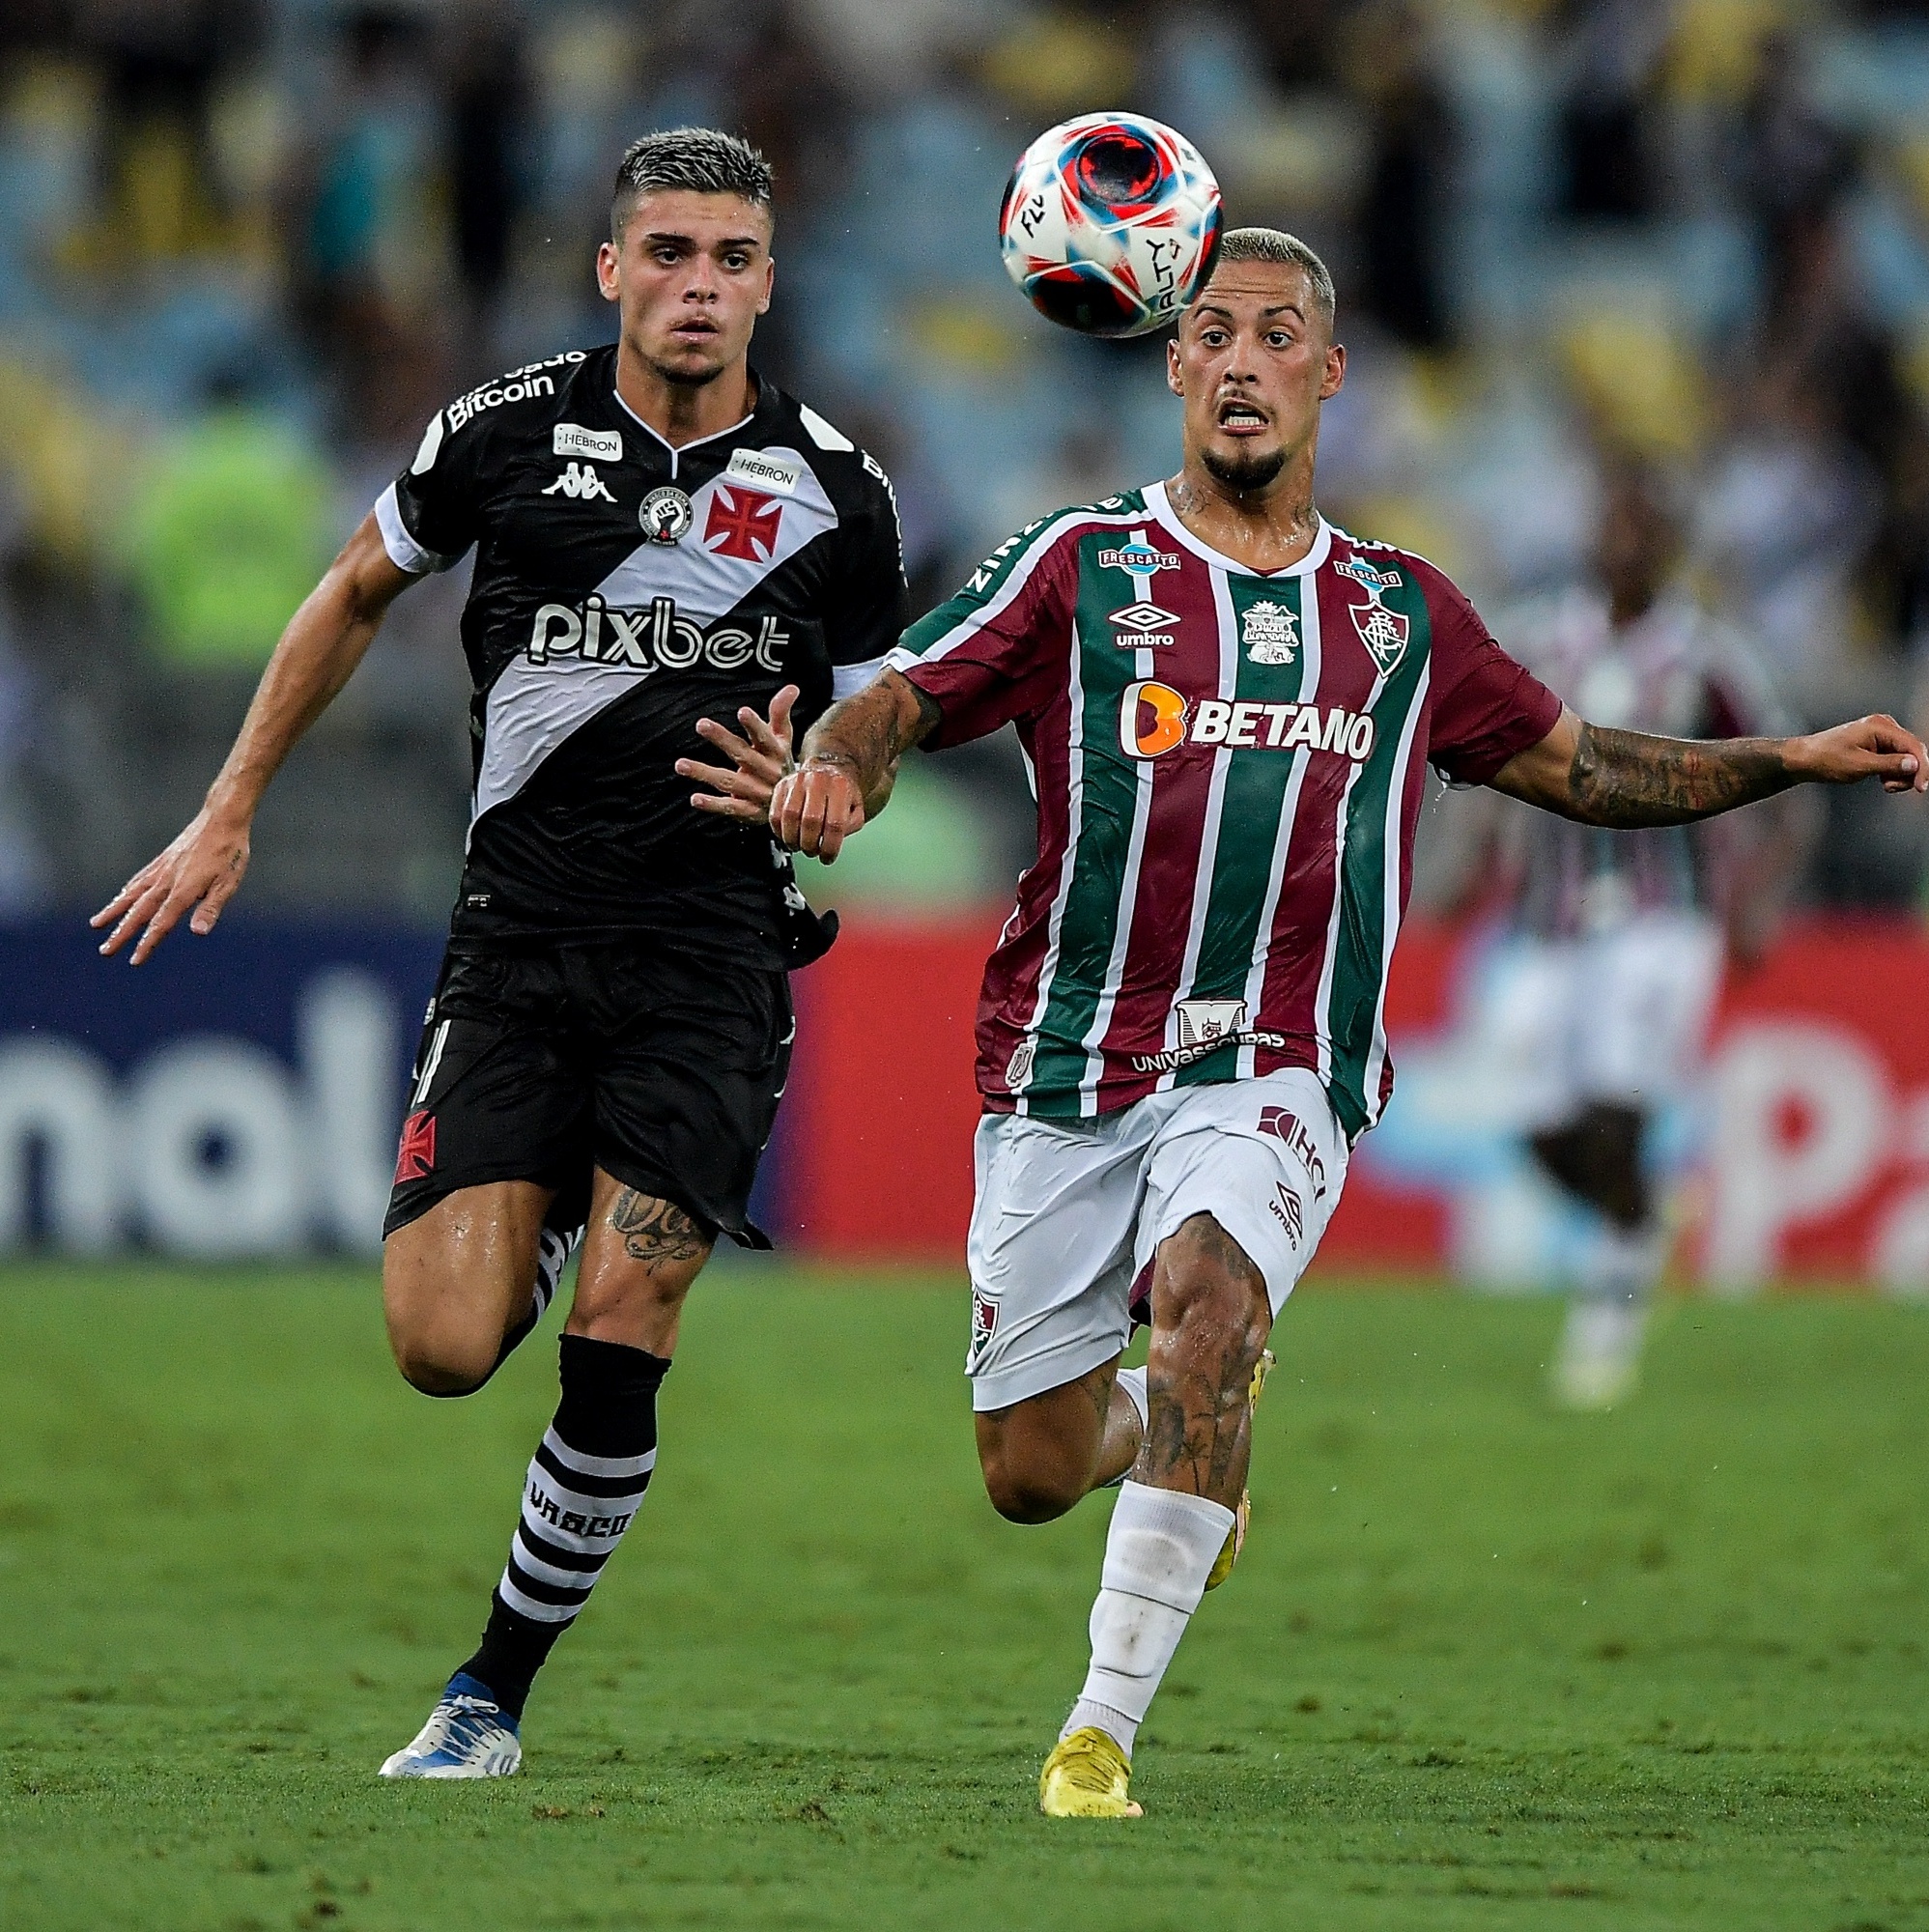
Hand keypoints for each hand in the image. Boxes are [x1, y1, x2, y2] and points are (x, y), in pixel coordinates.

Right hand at [91, 803, 250, 963]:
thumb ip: (211, 908)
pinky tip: (120, 897)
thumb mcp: (228, 883)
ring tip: (96, 925)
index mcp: (182, 890)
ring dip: (114, 912)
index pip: (161, 923)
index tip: (133, 960)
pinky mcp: (162, 860)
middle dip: (121, 933)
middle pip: (138, 912)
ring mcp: (161, 869)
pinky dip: (126, 891)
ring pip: (131, 895)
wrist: (221, 819)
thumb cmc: (230, 853)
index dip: (147, 943)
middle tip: (104, 951)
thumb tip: (198, 932)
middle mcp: (166, 881)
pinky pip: (139, 880)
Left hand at [677, 683, 799, 823]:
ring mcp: (757, 793)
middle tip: (701, 724)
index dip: (755, 725)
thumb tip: (792, 687)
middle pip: (743, 754)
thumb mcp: (784, 739)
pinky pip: (730, 808)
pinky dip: (713, 804)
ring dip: (704, 773)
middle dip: (722, 739)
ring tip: (680, 764)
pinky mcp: (749, 811)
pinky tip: (694, 799)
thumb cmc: (782, 764)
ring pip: (729, 781)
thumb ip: (781, 713)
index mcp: (776, 752)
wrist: (797, 806)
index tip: (742, 711)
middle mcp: (767, 772)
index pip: (765, 737)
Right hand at [770, 760, 866, 861]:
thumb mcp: (856, 810)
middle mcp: (817, 780)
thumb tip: (831, 841)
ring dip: (793, 840)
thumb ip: (849, 826)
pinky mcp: (781, 786)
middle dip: (810, 845)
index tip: (827, 858)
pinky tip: (788, 837)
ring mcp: (797, 781)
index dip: (829, 847)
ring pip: (789, 817)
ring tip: (799, 847)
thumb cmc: (842, 795)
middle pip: (810, 821)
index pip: (835, 824)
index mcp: (840, 786)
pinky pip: (775, 814)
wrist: (828, 770)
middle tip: (812, 852)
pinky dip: (779, 832)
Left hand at [1787, 713, 1928, 792]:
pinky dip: (1892, 772)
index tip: (1921, 787)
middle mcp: (1884, 727)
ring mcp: (1881, 735)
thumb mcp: (1859, 765)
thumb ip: (1889, 765)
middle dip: (1908, 773)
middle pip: (1913, 751)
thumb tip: (1914, 764)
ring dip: (1900, 775)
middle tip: (1891, 788)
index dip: (1922, 767)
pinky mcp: (1878, 745)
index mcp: (1880, 726)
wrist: (1805, 759)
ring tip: (1884, 784)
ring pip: (1906, 758)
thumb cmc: (1826, 759)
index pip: (1913, 746)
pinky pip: (1896, 760)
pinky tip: (1882, 780)